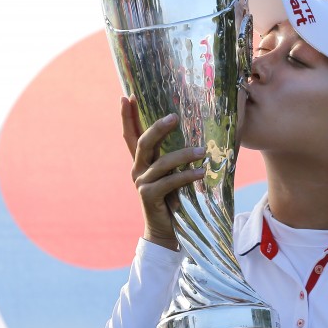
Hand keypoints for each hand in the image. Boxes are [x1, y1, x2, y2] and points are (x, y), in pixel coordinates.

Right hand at [121, 96, 203, 249]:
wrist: (164, 232)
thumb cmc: (172, 200)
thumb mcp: (171, 175)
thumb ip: (173, 158)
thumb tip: (194, 135)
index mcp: (141, 162)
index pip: (130, 135)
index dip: (126, 116)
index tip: (126, 96)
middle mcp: (138, 170)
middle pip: (143, 142)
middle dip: (157, 127)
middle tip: (174, 117)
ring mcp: (142, 183)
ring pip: (162, 162)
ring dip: (183, 154)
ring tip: (201, 151)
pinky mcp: (150, 196)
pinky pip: (170, 182)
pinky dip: (186, 176)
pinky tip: (200, 172)